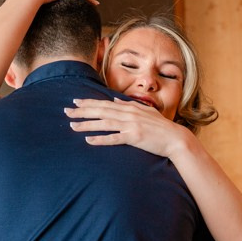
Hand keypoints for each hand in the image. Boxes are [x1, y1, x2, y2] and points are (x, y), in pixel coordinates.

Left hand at [64, 98, 188, 157]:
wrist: (175, 139)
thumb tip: (116, 101)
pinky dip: (100, 139)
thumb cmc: (161, 127)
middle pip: (101, 111)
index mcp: (130, 108)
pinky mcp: (134, 138)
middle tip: (66, 112)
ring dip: (87, 124)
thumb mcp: (146, 112)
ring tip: (72, 126)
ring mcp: (131, 126)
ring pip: (104, 123)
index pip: (105, 103)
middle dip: (82, 111)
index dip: (89, 102)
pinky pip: (114, 139)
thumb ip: (130, 105)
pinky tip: (88, 140)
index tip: (75, 102)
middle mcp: (128, 114)